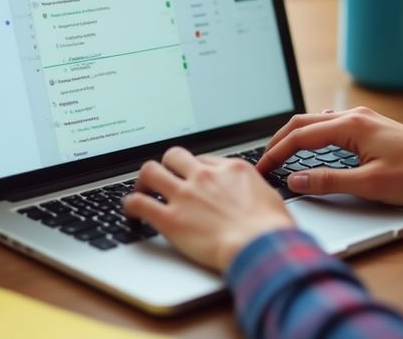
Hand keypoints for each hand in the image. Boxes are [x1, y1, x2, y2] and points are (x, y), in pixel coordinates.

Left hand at [122, 147, 294, 271]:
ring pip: (150, 171)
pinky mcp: (171, 219)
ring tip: (142, 191)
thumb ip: (253, 188)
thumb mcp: (270, 196)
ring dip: (143, 180)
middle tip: (164, 179)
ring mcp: (185, 195)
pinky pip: (139, 203)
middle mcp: (204, 176)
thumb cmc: (272, 228)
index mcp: (230, 169)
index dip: (195, 170)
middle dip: (167, 166)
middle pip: (173, 156)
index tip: (192, 180)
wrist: (262, 246)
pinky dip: (130, 205)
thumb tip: (251, 193)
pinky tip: (131, 212)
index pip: (203, 159)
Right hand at [255, 107, 402, 205]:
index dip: (276, 153)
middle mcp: (354, 116)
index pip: (299, 136)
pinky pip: (331, 126)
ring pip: (317, 123)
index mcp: (350, 125)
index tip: (262, 169)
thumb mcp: (369, 184)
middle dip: (279, 141)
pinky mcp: (370, 128)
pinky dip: (313, 137)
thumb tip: (296, 180)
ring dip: (296, 137)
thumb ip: (328, 181)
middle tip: (264, 161)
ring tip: (282, 155)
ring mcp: (363, 120)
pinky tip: (312, 150)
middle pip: (303, 123)